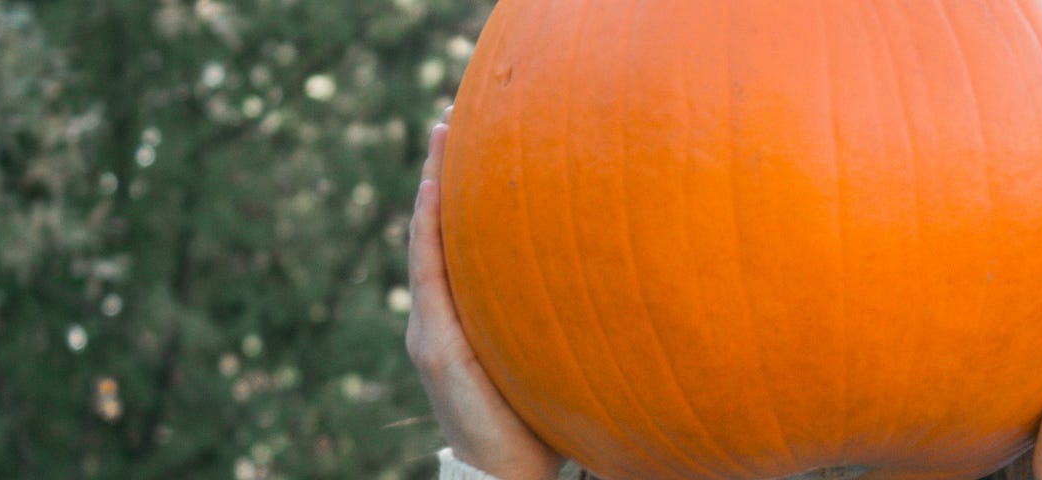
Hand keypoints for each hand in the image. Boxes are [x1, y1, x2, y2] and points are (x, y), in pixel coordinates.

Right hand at [407, 107, 563, 479]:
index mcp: (465, 318)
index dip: (457, 194)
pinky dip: (430, 235)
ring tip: (439, 142)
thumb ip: (559, 314)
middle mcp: (440, 319)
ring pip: (426, 247)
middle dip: (440, 175)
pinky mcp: (438, 350)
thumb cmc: (538, 418)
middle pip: (434, 232)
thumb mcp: (549, 352)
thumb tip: (615, 272)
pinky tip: (436, 196)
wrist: (510, 473)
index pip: (457, 243)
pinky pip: (430, 280)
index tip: (471, 141)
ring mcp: (433, 332)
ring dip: (431, 191)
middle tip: (447, 121)